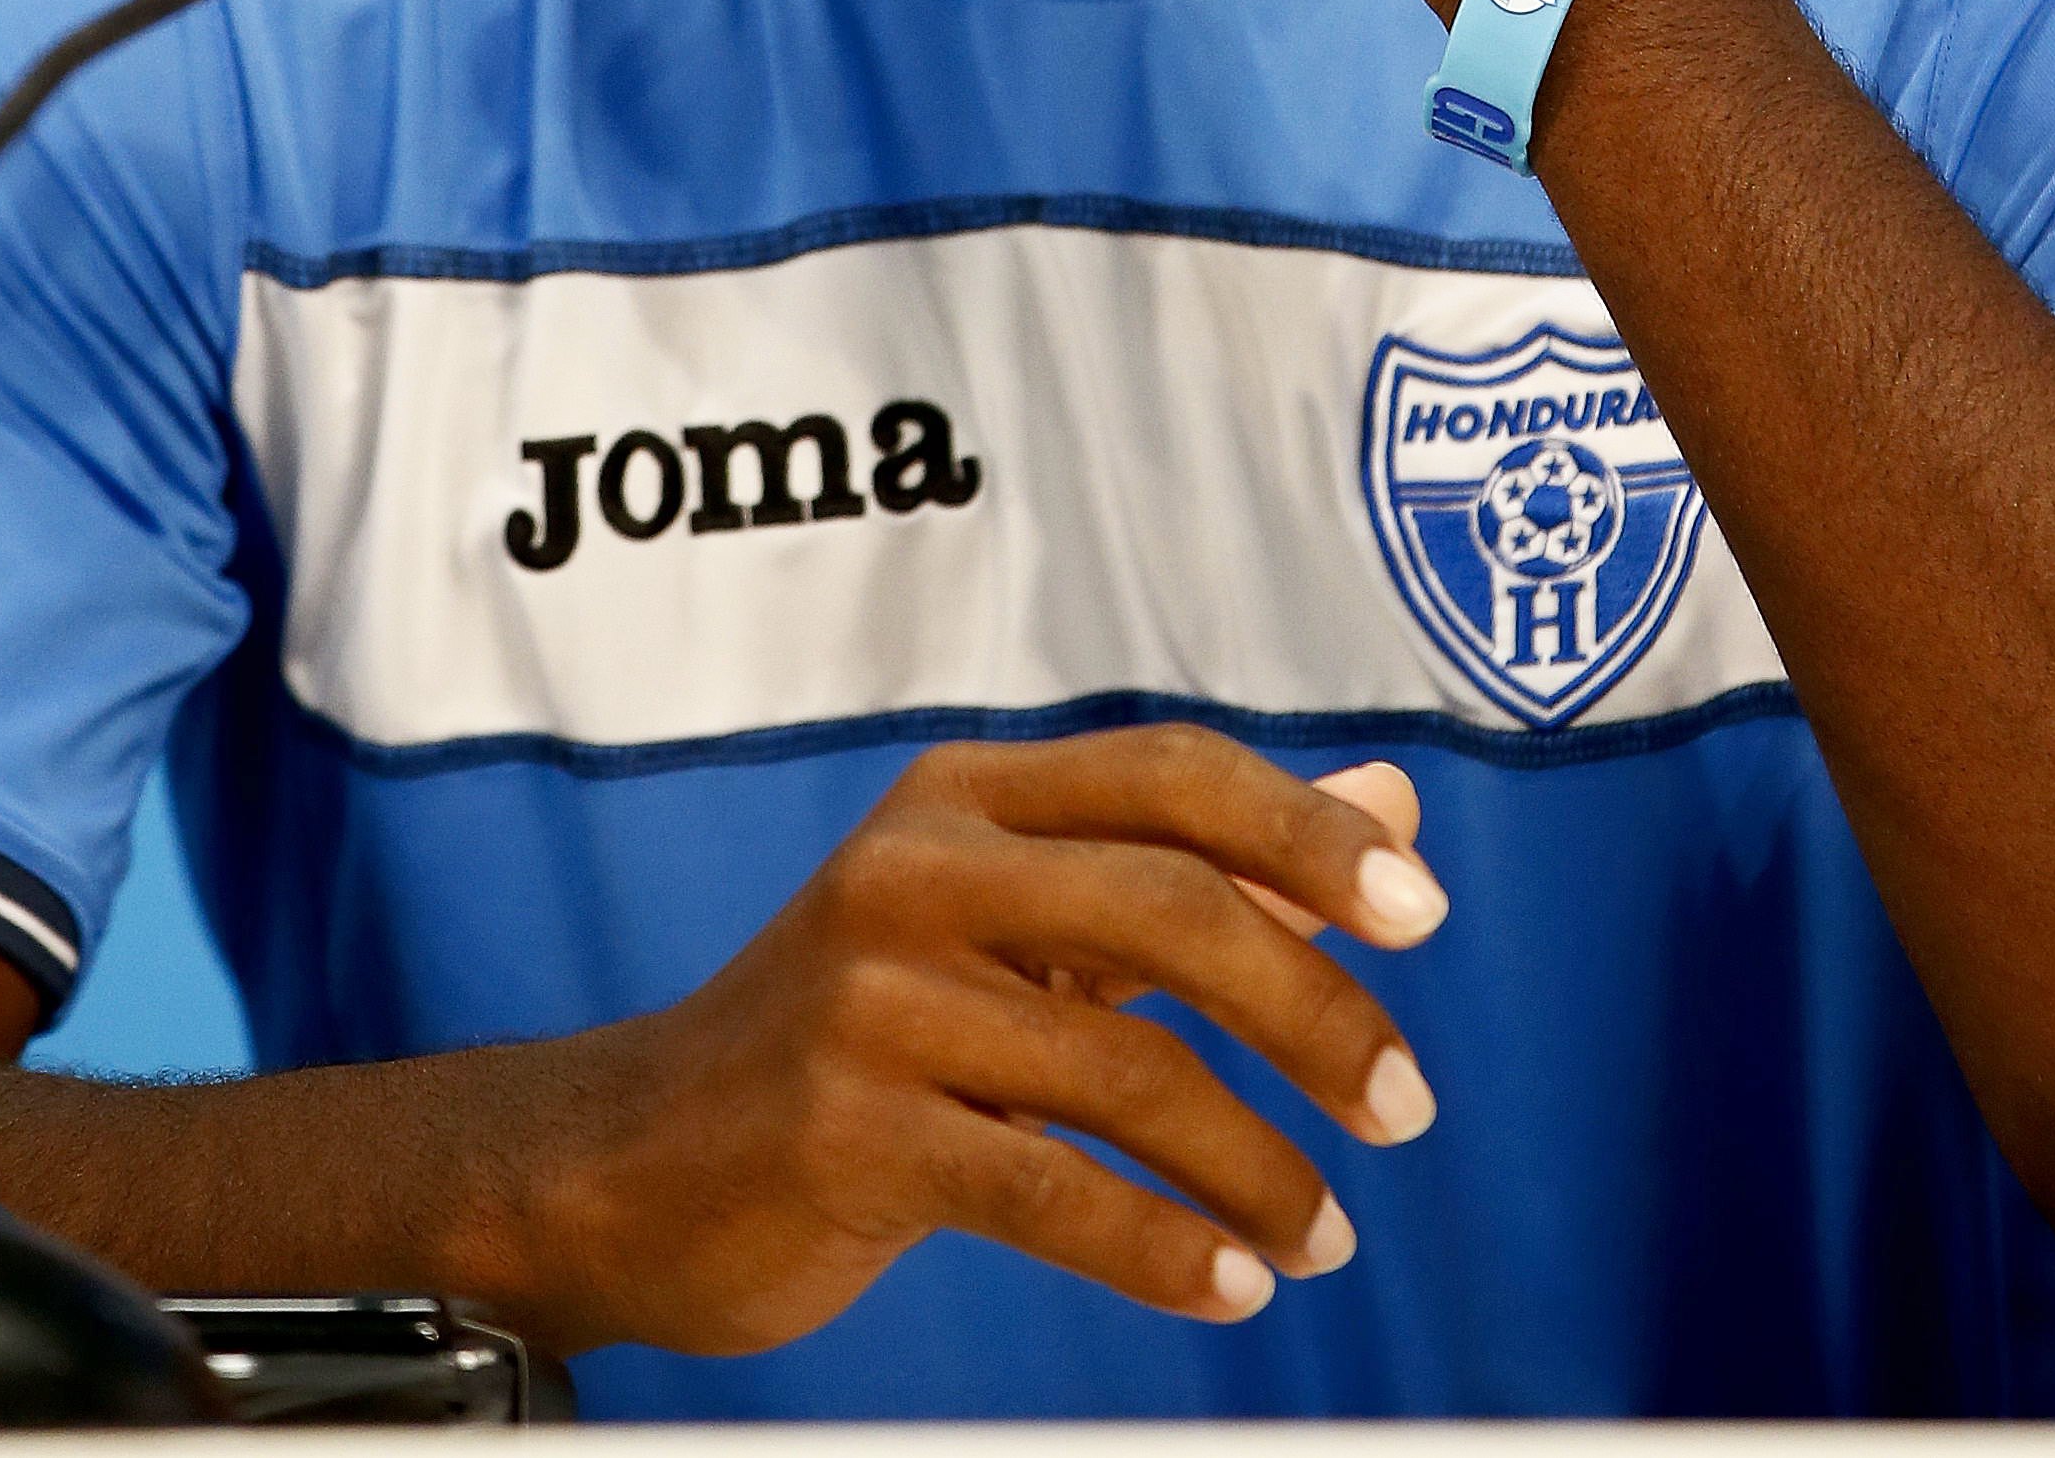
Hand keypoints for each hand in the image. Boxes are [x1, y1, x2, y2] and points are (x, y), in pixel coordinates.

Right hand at [510, 727, 1449, 1355]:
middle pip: (1170, 908)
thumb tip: (1392, 805)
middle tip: (1402, 1104)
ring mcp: (872, 1000)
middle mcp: (916, 869)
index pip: (1173, 773)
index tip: (1425, 913)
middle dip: (1313, 1010)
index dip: (1309, 832)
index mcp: (967, 794)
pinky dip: (1163, 1245)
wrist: (630, 1161)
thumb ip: (1201, 864)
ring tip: (1325, 1235)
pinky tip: (1230, 1282)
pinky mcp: (843, 1131)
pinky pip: (1046, 1189)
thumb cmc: (861, 1031)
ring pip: (1124, 1068)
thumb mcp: (1020, 920)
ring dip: (1256, 1165)